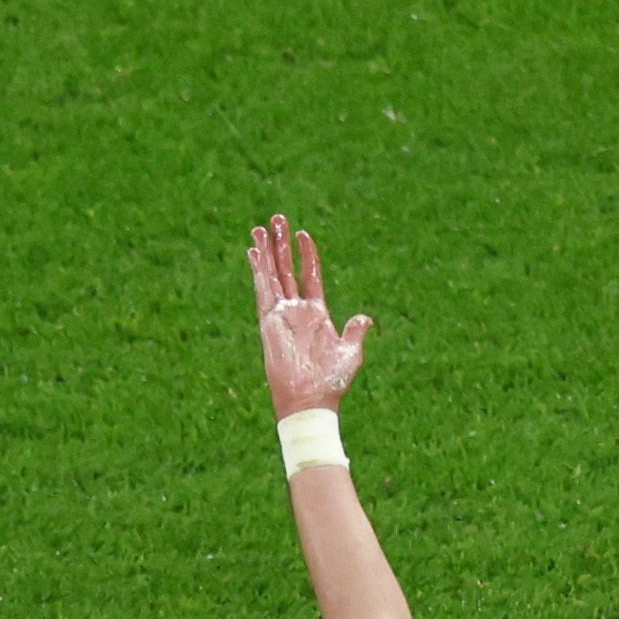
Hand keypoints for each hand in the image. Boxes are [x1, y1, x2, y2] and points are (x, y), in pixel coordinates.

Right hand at [252, 213, 370, 416]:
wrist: (311, 400)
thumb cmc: (331, 381)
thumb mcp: (350, 353)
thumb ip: (355, 332)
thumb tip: (365, 318)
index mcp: (316, 314)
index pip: (310, 276)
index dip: (308, 255)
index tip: (304, 234)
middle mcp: (296, 310)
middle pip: (287, 269)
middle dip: (282, 244)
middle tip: (277, 219)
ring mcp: (281, 314)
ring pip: (272, 274)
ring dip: (267, 251)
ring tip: (260, 227)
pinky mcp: (269, 321)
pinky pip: (263, 290)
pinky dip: (258, 270)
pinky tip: (253, 252)